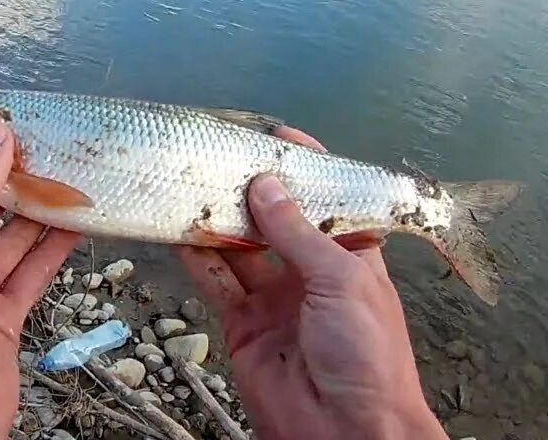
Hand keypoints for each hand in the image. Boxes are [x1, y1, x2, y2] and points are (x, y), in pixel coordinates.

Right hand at [177, 127, 444, 439]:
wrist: (346, 434)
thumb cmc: (369, 355)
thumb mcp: (342, 280)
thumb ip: (298, 232)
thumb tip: (265, 184)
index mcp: (351, 257)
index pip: (327, 201)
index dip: (305, 170)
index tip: (277, 138)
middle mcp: (311, 273)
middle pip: (276, 221)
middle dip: (251, 190)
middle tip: (221, 155)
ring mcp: (275, 299)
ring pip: (240, 247)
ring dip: (218, 218)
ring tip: (192, 182)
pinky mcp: (243, 325)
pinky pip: (217, 282)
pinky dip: (197, 256)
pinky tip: (179, 228)